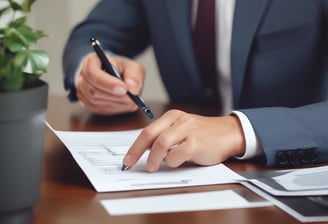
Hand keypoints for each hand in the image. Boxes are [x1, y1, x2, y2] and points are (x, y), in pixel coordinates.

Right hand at [76, 53, 144, 114]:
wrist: (116, 76)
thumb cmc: (123, 70)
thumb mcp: (132, 67)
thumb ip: (134, 75)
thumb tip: (132, 89)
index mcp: (91, 62)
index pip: (93, 74)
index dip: (108, 83)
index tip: (124, 89)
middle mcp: (82, 77)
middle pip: (93, 91)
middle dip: (114, 96)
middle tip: (132, 98)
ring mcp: (83, 92)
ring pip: (96, 102)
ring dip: (115, 103)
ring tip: (130, 100)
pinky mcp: (88, 104)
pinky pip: (99, 109)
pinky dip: (114, 108)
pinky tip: (124, 104)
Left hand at [123, 109, 245, 171]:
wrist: (229, 133)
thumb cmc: (203, 134)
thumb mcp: (182, 130)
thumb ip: (165, 137)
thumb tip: (146, 153)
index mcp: (172, 116)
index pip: (148, 130)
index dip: (135, 146)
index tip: (128, 158)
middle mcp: (179, 120)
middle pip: (150, 135)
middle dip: (137, 151)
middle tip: (130, 163)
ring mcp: (188, 130)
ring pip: (161, 143)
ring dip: (154, 158)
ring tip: (153, 167)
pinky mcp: (196, 143)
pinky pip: (177, 154)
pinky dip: (172, 161)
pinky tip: (176, 162)